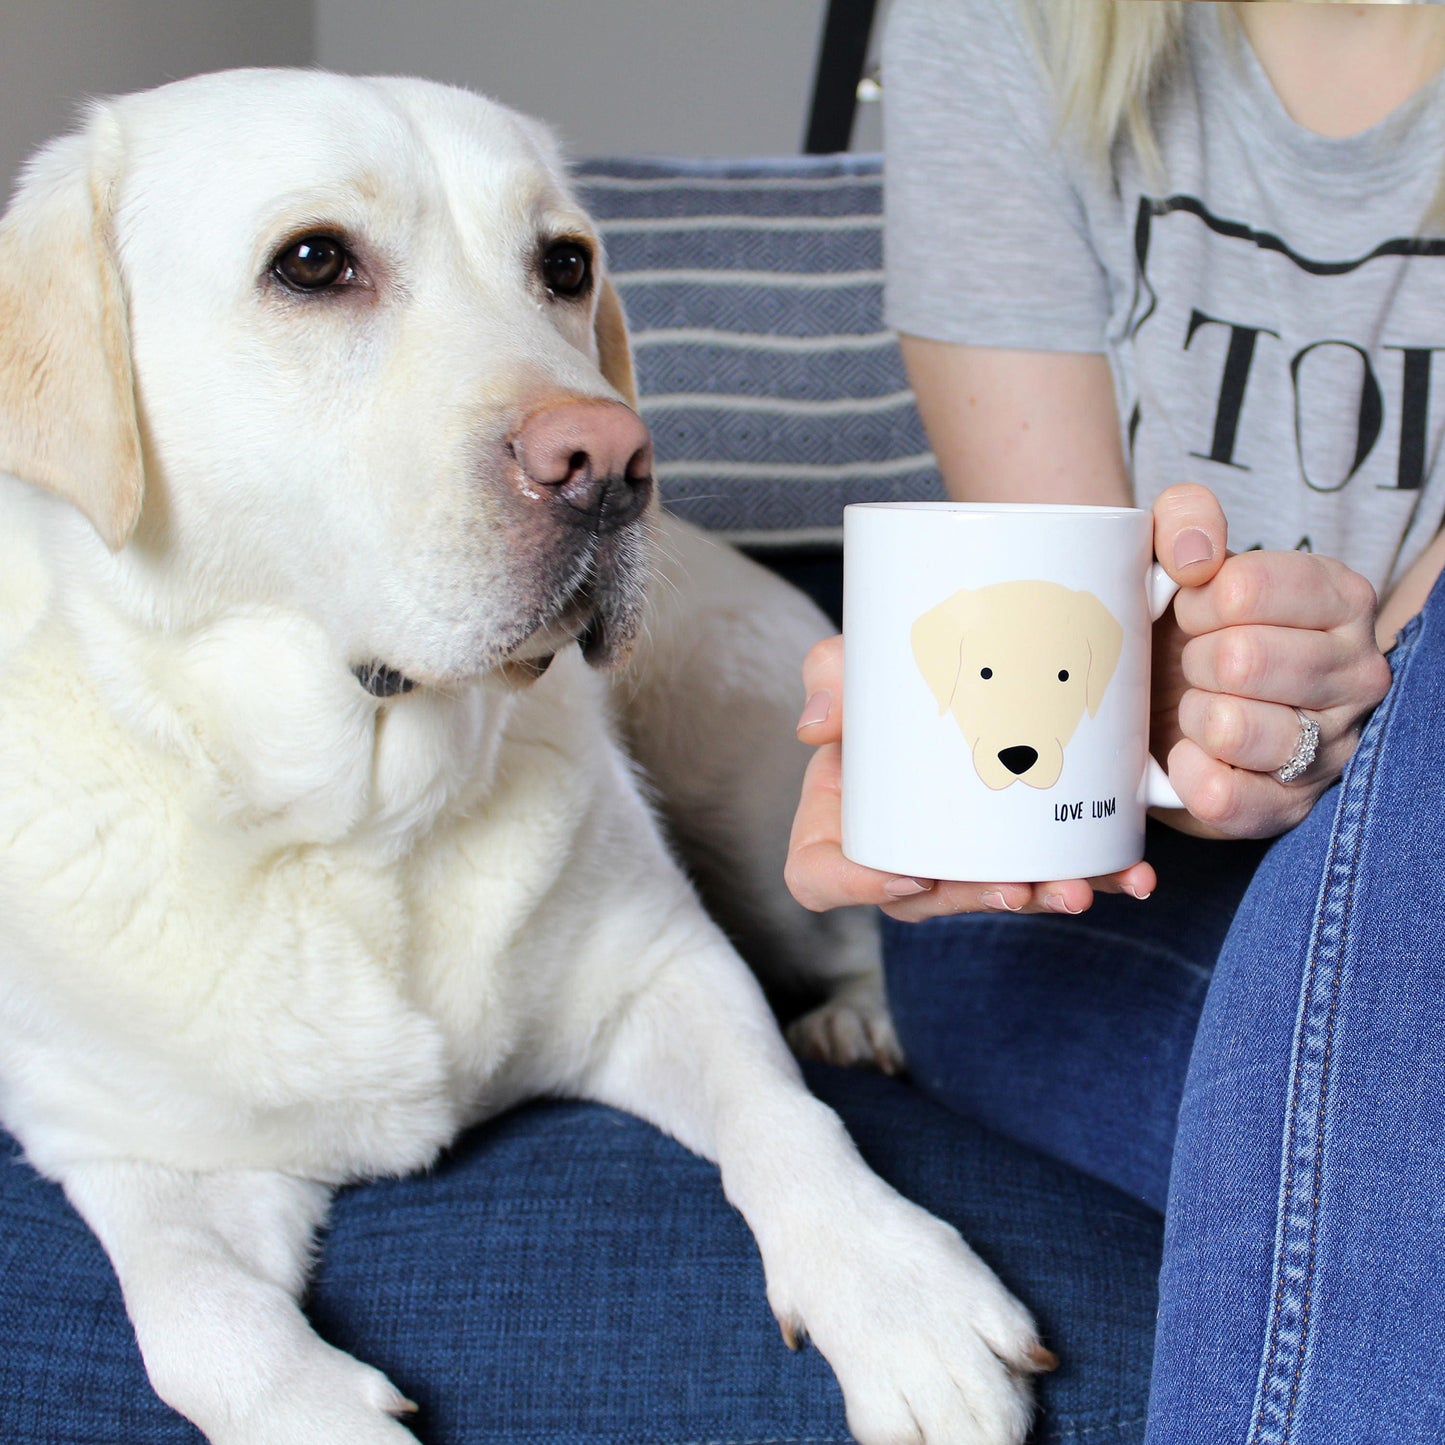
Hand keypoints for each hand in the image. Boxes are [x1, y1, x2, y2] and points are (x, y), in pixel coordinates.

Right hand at [784, 636, 1158, 922]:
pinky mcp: (1016, 849)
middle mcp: (895, 852)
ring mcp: (957, 857)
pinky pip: (1052, 874)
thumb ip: (830, 677)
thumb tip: (815, 725)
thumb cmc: (888, 682)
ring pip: (994, 896)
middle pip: (922, 900)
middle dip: (975, 901)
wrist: (966, 662)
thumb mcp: (851, 667)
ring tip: (1078, 888)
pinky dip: (1096, 878)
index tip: (913, 874)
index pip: (819, 877)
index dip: (857, 889)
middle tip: (1018, 888)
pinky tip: (1133, 875)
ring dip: (1041, 900)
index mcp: (839, 822)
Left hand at [1147, 485, 1392, 839]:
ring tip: (1197, 708)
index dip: (1197, 601)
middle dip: (1193, 661)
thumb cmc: (1189, 627)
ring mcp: (1332, 745)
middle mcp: (1357, 672)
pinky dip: (1189, 775)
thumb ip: (1186, 519)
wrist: (1171, 706)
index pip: (1246, 589)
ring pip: (1232, 727)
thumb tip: (1195, 555)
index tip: (1194, 611)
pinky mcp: (1291, 806)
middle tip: (1194, 665)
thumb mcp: (1182, 554)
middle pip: (1241, 659)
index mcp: (1340, 597)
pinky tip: (1187, 755)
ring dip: (1192, 715)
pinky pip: (1225, 797)